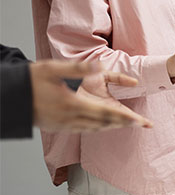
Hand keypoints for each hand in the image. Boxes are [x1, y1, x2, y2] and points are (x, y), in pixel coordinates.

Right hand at [30, 60, 152, 132]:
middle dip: (124, 123)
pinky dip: (97, 127)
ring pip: (94, 128)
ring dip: (111, 126)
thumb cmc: (30, 81)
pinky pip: (83, 129)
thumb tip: (100, 64)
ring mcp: (64, 126)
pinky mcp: (58, 128)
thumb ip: (79, 68)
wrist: (9, 97)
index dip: (124, 118)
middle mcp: (70, 119)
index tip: (139, 121)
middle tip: (141, 124)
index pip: (105, 114)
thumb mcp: (53, 69)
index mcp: (72, 105)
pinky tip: (102, 124)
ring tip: (126, 124)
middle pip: (104, 123)